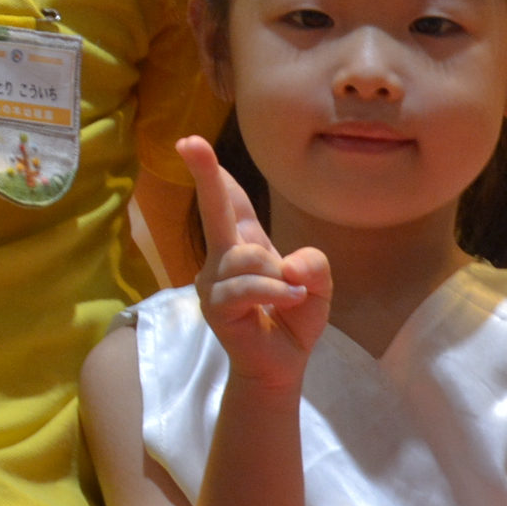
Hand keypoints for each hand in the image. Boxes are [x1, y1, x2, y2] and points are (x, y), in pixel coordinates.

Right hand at [177, 134, 330, 395]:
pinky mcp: (214, 306)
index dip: (213, 172)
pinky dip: (274, 292)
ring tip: (290, 296)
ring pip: (247, 257)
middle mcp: (222, 255)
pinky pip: (246, 287)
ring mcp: (213, 281)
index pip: (228, 201)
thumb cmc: (293, 318)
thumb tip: (287, 263)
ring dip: (277, 278)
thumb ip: (314, 264)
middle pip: (214, 208)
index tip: (191, 143)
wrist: (282, 363)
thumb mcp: (318, 285)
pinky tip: (289, 300)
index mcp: (245, 241)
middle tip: (189, 142)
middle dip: (203, 173)